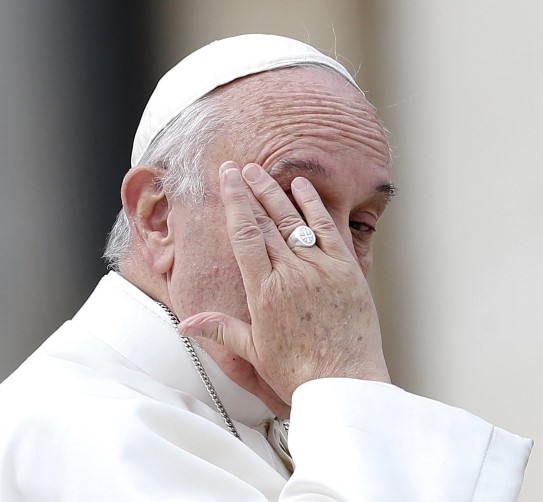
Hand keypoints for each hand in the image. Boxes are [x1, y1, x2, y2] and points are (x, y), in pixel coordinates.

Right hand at [178, 161, 390, 404]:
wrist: (345, 383)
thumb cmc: (299, 372)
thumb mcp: (254, 352)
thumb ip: (221, 328)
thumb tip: (186, 323)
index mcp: (264, 291)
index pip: (244, 234)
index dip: (234, 201)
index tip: (227, 178)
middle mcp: (292, 273)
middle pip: (266, 221)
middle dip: (251, 190)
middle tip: (240, 167)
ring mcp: (321, 269)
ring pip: (294, 220)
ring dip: (277, 192)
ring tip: (263, 172)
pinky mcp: (347, 270)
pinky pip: (327, 230)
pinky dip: (314, 206)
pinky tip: (303, 187)